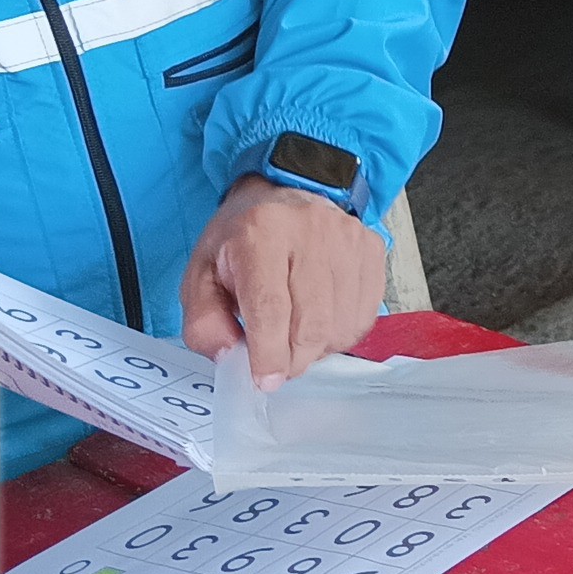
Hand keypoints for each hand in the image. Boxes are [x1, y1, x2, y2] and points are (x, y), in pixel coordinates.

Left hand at [178, 174, 385, 387]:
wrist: (284, 193)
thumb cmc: (241, 241)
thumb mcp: (201, 275)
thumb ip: (204, 323)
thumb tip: (230, 357)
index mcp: (260, 233)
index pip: (271, 307)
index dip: (269, 354)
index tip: (264, 380)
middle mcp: (310, 230)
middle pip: (312, 322)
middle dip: (294, 359)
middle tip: (278, 366)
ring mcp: (348, 239)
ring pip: (341, 325)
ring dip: (317, 349)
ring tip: (295, 336)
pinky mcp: (371, 249)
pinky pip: (363, 316)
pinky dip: (341, 333)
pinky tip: (320, 322)